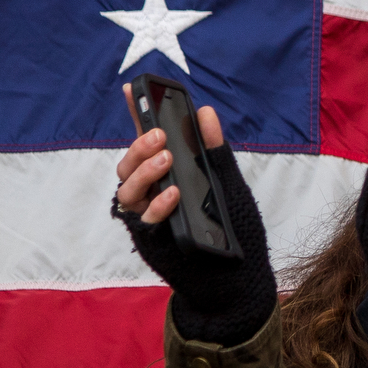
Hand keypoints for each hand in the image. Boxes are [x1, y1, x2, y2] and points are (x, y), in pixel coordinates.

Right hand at [110, 87, 275, 345]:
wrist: (239, 278)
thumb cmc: (233, 228)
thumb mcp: (228, 184)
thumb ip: (214, 152)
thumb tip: (206, 113)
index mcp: (171, 174)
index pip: (149, 141)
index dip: (137, 115)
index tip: (132, 88)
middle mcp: (154, 193)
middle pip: (130, 165)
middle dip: (140, 146)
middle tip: (159, 135)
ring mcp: (150, 217)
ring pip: (128, 191)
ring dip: (144, 172)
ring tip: (167, 159)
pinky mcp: (152, 241)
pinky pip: (145, 221)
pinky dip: (157, 205)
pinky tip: (174, 195)